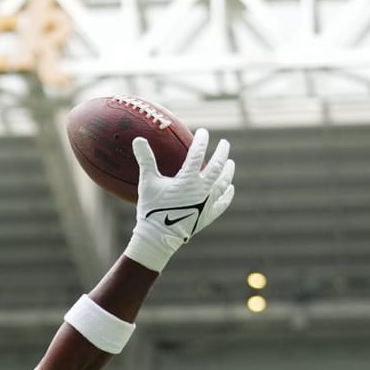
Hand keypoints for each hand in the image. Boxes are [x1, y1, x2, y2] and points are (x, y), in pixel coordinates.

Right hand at [123, 129, 235, 272]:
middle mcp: (202, 189)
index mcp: (188, 179)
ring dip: (228, 172)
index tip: (203, 132)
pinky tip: (230, 188)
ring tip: (230, 163)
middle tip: (224, 143)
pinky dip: (228, 194)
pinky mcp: (208, 215)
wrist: (159, 238)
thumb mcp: (147, 183)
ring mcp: (207, 202)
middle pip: (217, 166)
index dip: (201, 140)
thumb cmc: (152, 209)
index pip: (197, 153)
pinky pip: (222, 203)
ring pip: (223, 183)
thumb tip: (138, 139)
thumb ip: (145, 160)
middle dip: (222, 152)